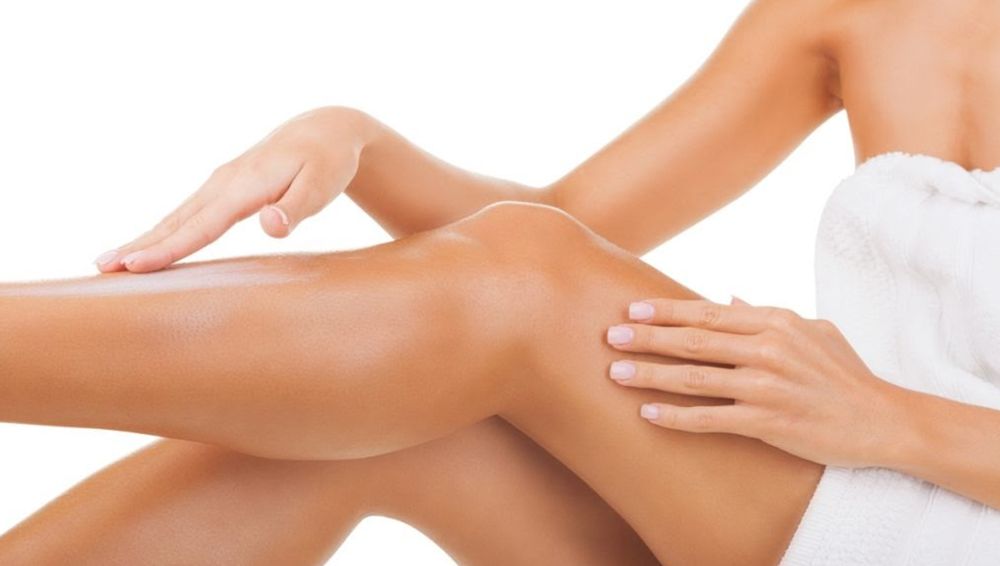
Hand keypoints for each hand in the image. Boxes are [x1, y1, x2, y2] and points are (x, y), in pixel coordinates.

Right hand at [94, 106, 372, 272]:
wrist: (323, 129)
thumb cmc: (327, 162)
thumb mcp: (322, 185)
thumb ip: (297, 207)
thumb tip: (270, 225)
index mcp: (245, 186)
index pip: (203, 224)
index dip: (170, 248)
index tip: (135, 265)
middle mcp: (224, 183)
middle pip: (177, 220)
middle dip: (141, 245)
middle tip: (101, 267)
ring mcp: (219, 184)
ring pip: (176, 216)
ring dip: (143, 238)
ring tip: (108, 262)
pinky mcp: (222, 188)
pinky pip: (186, 213)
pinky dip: (163, 230)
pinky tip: (147, 246)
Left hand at [604, 296, 912, 467]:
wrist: (882, 420)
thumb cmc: (844, 375)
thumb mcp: (813, 330)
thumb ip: (766, 313)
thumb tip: (727, 297)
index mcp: (775, 322)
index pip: (707, 313)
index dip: (665, 311)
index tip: (631, 309)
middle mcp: (768, 348)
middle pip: (693, 340)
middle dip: (647, 337)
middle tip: (609, 335)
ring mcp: (766, 385)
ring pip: (694, 377)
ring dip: (650, 375)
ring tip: (615, 372)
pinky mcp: (768, 422)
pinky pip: (711, 418)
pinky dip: (676, 417)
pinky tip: (647, 415)